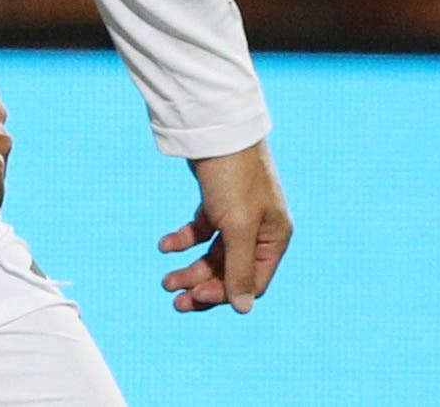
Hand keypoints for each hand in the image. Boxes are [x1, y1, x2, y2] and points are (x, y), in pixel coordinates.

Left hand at [159, 140, 290, 314]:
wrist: (216, 130)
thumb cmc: (234, 178)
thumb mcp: (238, 227)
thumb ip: (240, 269)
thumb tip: (244, 309)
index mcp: (274, 238)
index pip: (252, 282)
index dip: (223, 294)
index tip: (194, 297)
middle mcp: (260, 230)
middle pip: (230, 270)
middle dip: (202, 285)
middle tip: (173, 298)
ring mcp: (238, 215)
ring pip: (214, 253)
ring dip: (190, 267)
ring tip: (165, 281)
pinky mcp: (218, 202)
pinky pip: (201, 230)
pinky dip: (184, 239)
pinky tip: (164, 245)